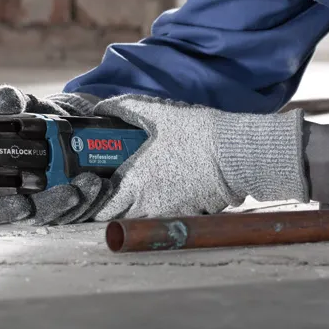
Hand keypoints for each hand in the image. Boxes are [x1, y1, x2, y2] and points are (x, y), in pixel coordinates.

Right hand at [0, 85, 106, 225]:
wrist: (71, 121)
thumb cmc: (40, 120)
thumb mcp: (27, 108)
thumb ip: (12, 103)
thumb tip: (4, 100)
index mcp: (8, 180)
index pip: (3, 205)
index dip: (11, 209)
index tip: (21, 205)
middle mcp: (31, 195)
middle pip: (39, 214)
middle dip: (55, 207)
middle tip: (71, 194)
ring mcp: (56, 200)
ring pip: (66, 213)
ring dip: (82, 202)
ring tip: (93, 183)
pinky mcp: (79, 201)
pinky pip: (88, 208)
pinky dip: (97, 199)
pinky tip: (104, 185)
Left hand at [90, 94, 307, 220]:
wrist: (234, 153)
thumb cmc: (195, 133)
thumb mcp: (156, 112)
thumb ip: (124, 108)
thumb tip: (100, 107)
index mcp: (136, 183)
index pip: (103, 209)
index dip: (94, 202)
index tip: (94, 190)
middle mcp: (149, 205)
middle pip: (120, 219)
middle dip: (114, 208)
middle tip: (114, 189)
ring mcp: (170, 213)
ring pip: (142, 220)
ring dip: (136, 210)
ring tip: (140, 190)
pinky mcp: (189, 215)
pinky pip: (166, 218)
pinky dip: (161, 210)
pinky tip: (166, 191)